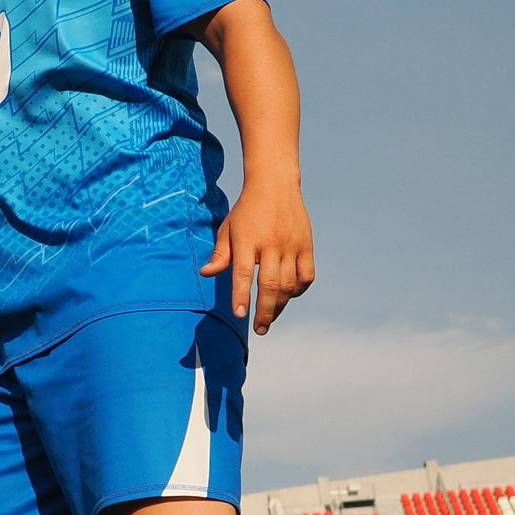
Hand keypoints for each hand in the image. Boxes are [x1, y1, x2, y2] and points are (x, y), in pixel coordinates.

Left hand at [202, 180, 313, 334]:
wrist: (275, 185)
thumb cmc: (246, 210)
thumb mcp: (228, 228)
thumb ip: (220, 254)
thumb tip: (207, 274)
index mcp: (248, 239)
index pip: (244, 272)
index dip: (241, 295)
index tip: (239, 314)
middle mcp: (272, 244)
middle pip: (270, 284)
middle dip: (264, 311)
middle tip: (259, 329)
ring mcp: (292, 245)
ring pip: (289, 284)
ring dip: (280, 305)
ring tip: (269, 318)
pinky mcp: (307, 245)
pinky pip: (306, 276)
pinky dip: (298, 290)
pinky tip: (288, 296)